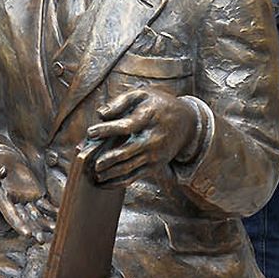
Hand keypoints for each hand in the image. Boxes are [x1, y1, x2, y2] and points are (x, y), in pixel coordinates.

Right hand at [0, 145, 54, 241]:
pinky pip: (45, 206)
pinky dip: (52, 211)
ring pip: (37, 215)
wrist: (3, 158)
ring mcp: (26, 199)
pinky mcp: (35, 194)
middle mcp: (14, 202)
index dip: (18, 224)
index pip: (10, 214)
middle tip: (42, 240)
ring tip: (55, 230)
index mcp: (1, 197)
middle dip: (33, 230)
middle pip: (25, 219)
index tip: (27, 234)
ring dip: (45, 223)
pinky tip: (61, 215)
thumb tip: (1, 172)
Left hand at [85, 89, 200, 185]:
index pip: (126, 126)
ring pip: (128, 168)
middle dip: (106, 159)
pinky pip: (134, 177)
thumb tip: (100, 114)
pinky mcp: (155, 166)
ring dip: (109, 173)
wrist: (187, 122)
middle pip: (126, 152)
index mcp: (148, 118)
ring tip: (94, 174)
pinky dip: (118, 182)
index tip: (91, 132)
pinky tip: (105, 183)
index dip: (106, 130)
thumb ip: (120, 102)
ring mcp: (154, 155)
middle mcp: (152, 139)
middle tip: (91, 162)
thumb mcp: (142, 94)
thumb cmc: (158, 105)